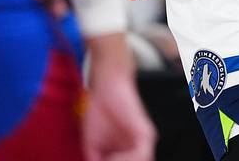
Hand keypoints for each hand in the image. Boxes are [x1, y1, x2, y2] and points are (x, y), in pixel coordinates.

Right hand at [83, 34, 156, 160]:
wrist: (107, 86)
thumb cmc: (99, 111)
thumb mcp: (92, 144)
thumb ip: (94, 160)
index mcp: (126, 153)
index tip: (97, 160)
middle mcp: (138, 149)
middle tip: (100, 160)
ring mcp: (144, 143)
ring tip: (105, 159)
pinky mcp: (146, 134)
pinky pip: (141, 155)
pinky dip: (125, 160)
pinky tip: (111, 157)